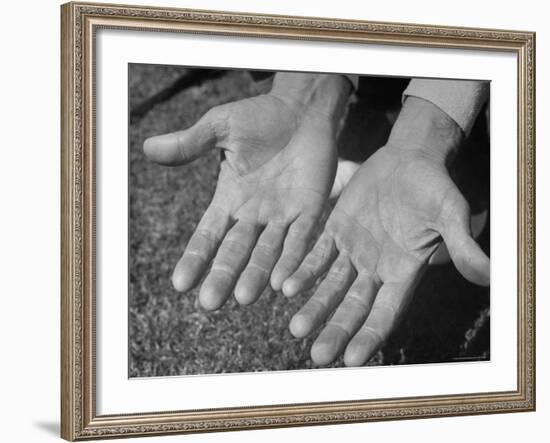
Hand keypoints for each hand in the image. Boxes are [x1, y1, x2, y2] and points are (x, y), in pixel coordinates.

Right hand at [143, 73, 350, 309]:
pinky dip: (292, 259)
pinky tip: (283, 282)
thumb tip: (148, 148)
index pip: (208, 235)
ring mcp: (283, 216)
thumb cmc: (260, 117)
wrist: (303, 109)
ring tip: (244, 297)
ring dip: (257, 275)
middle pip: (235, 252)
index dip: (195, 258)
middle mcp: (254, 215)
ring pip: (267, 252)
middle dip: (223, 276)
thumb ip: (191, 142)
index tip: (181, 283)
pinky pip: (300, 239)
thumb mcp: (221, 127)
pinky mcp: (311, 210)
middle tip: (210, 303)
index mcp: (230, 199)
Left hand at [283, 97, 489, 366]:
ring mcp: (353, 250)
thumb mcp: (450, 213)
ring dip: (314, 306)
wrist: (408, 158)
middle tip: (317, 355)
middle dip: (336, 330)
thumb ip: (461, 244)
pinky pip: (317, 254)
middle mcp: (376, 268)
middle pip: (353, 307)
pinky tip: (285, 286)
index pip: (385, 313)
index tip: (352, 360)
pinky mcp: (336, 230)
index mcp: (404, 271)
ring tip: (296, 328)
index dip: (369, 336)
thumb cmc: (434, 186)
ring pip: (330, 285)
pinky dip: (303, 270)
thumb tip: (488, 275)